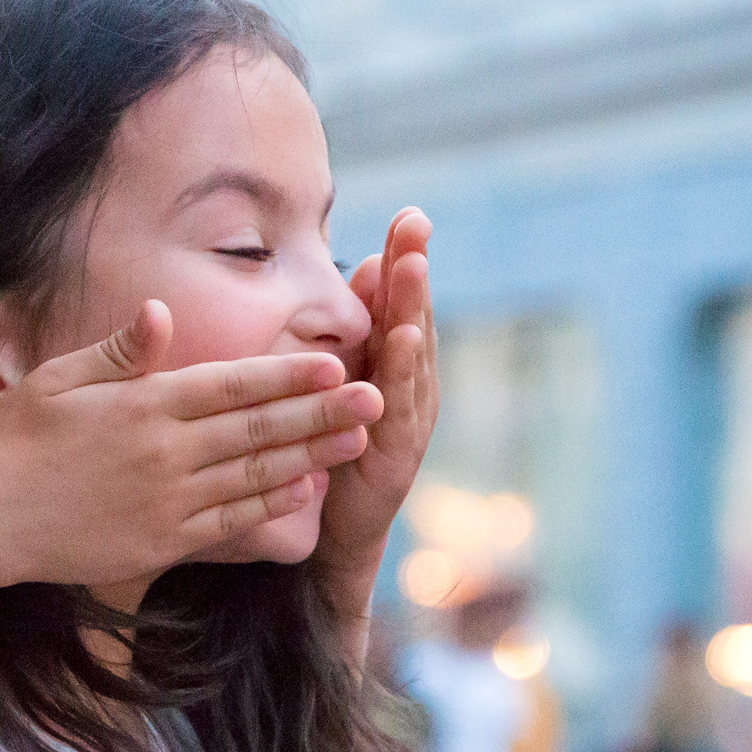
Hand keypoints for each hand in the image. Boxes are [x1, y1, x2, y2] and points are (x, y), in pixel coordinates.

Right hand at [0, 300, 384, 590]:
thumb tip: (161, 312)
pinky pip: (232, 525)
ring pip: (256, 477)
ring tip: (359, 440)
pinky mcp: (163, 544)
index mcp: (144, 405)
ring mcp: (168, 502)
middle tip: (375, 398)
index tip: (335, 363)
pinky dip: (273, 508)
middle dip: (322, 412)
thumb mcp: (59, 381)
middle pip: (259, 429)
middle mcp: (165, 453)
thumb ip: (119, 351)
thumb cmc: (15, 442)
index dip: (288, 375)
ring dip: (312, 457)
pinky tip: (306, 493)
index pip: (232, 385)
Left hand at [314, 209, 437, 625]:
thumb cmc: (337, 449)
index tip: (409, 214)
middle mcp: (410, 388)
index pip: (400, 302)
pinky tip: (406, 340)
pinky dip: (406, 370)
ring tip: (411, 268)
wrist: (336, 536)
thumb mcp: (342, 380)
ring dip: (414, 308)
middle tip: (416, 226)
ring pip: (413, 355)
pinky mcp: (398, 453)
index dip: (405, 259)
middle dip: (415, 271)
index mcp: (394, 367)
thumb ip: (358, 329)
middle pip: (414, 317)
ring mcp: (409, 421)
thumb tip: (367, 262)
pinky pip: (400, 404)